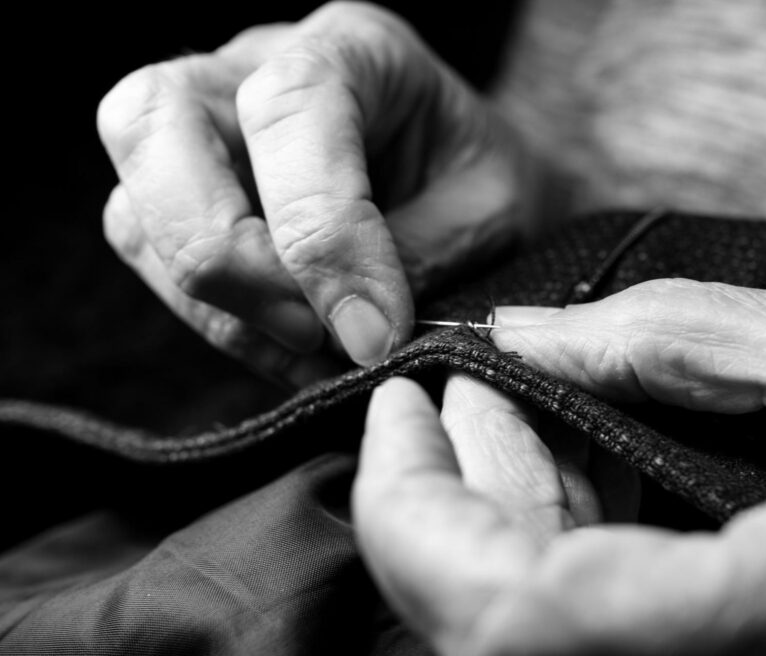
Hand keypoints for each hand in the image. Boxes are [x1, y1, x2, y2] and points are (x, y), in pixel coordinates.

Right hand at [97, 2, 541, 383]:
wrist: (481, 193)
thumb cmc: (489, 189)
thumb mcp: (490, 215)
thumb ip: (417, 259)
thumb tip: (347, 330)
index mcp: (355, 47)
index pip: (291, 107)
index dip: (320, 233)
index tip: (374, 332)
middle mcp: (258, 67)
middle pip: (152, 119)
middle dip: (219, 252)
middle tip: (312, 335)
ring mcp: (209, 131)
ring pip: (133, 205)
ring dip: (216, 306)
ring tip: (317, 356)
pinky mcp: (193, 198)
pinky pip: (153, 262)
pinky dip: (218, 324)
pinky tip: (294, 354)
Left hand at [354, 280, 765, 655]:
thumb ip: (673, 337)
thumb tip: (521, 338)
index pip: (517, 623)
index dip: (419, 516)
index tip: (402, 407)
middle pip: (500, 645)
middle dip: (444, 508)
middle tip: (456, 395)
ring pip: (535, 649)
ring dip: (496, 521)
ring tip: (514, 414)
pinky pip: (596, 640)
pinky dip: (556, 549)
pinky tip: (571, 468)